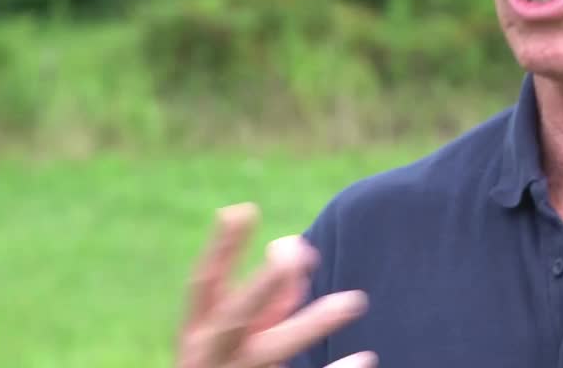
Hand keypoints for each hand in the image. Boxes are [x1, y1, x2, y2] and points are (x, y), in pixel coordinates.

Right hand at [177, 203, 374, 367]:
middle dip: (261, 287)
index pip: (205, 282)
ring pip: (270, 351)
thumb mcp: (236, 334)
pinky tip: (365, 357)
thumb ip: (267, 297)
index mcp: (198, 331)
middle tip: (293, 256)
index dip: (221, 248)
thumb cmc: (231, 365)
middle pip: (234, 318)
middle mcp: (210, 355)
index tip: (242, 210)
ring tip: (355, 301)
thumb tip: (293, 247)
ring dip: (310, 325)